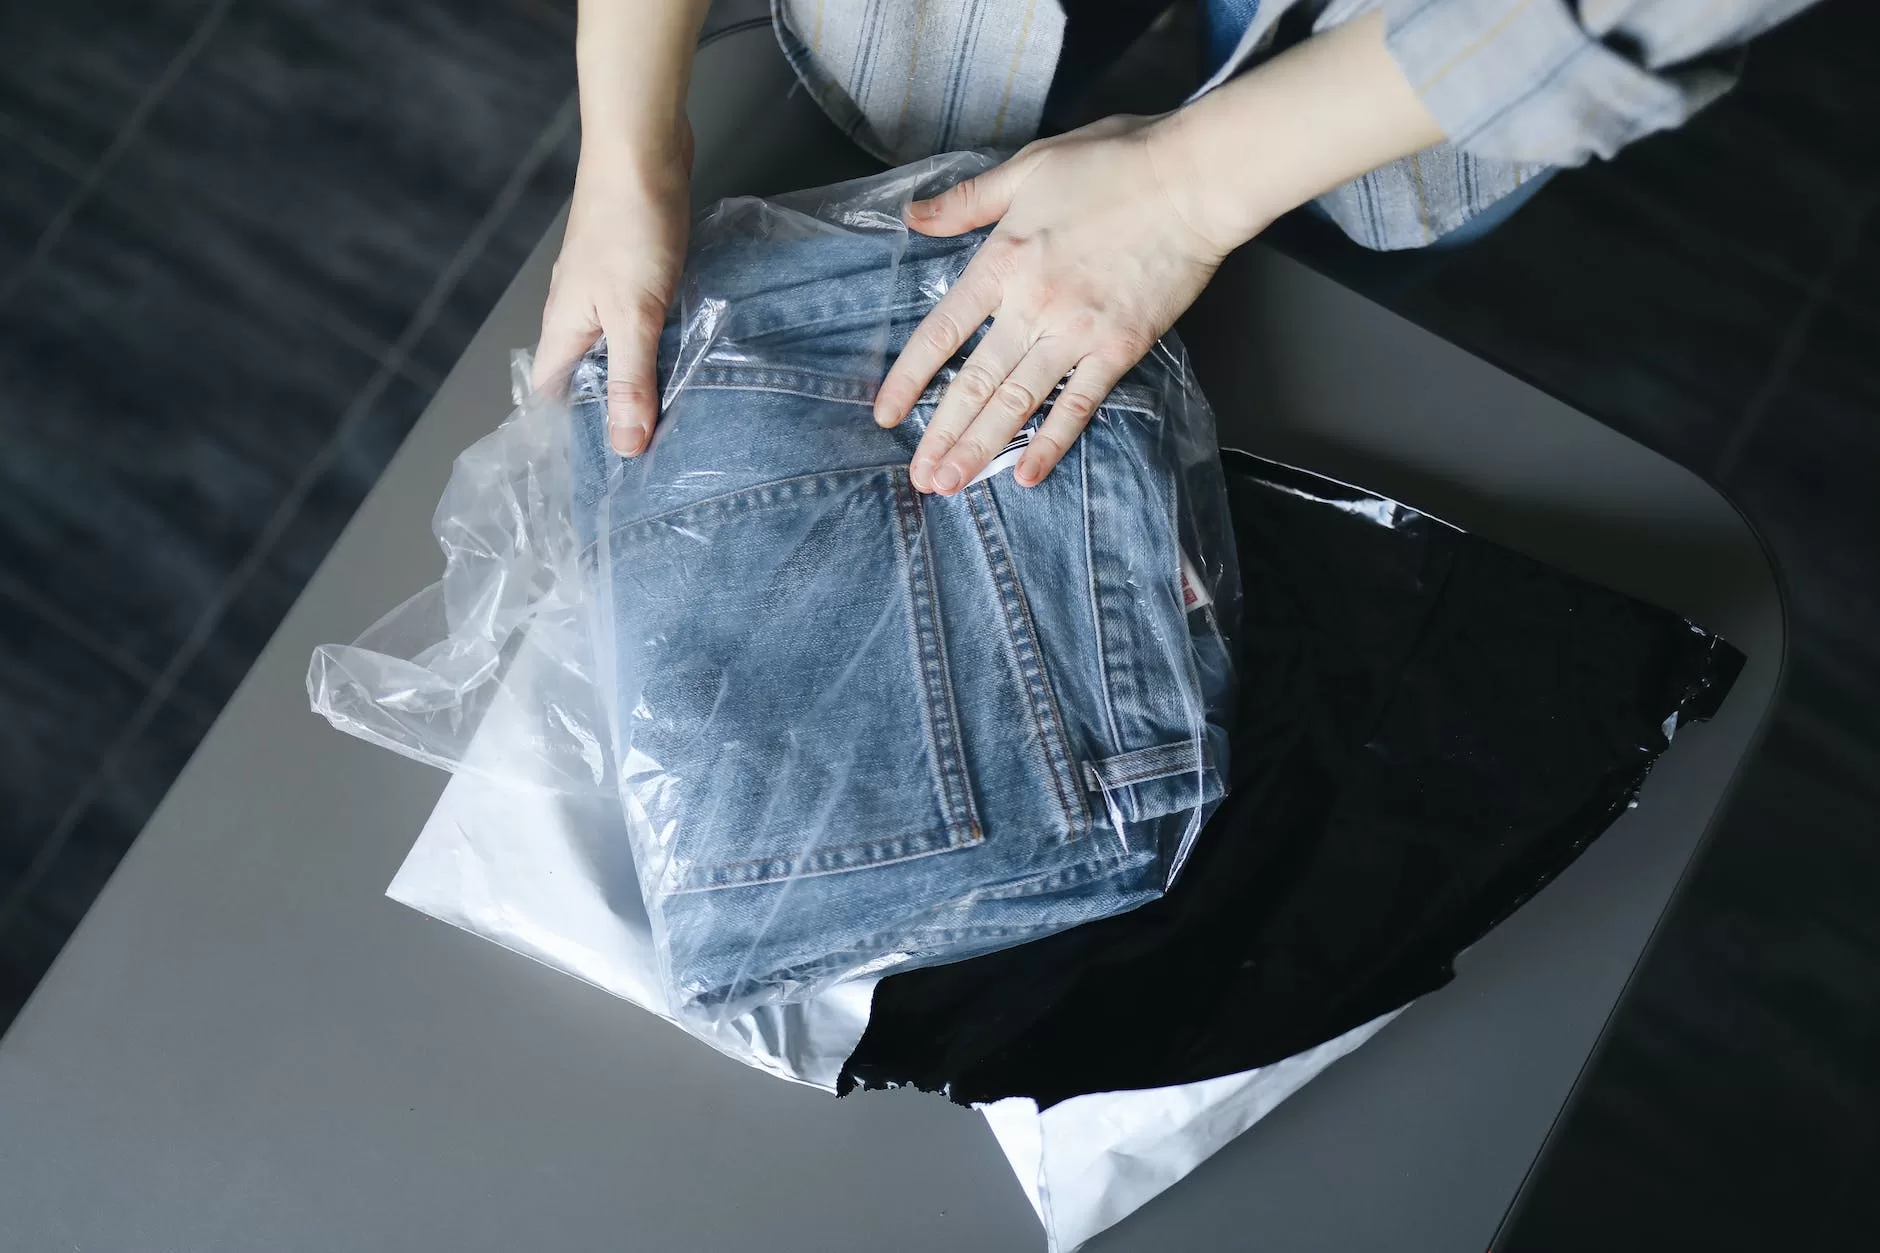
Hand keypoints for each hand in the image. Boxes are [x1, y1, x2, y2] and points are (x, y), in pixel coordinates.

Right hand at [532, 128, 691, 456]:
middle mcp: (576, 309)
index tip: (613, 455)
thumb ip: (633, 380)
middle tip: (659, 436)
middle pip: (587, 369)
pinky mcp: (633, 265)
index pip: (551, 389)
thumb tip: (626, 446)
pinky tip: (692, 344)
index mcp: (563, 326)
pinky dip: (662, 333)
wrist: (642, 149)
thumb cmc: (630, 227)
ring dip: (645, 366)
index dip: (576, 423)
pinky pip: (642, 314)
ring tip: (682, 400)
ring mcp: (604, 285)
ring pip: (618, 341)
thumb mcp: (635, 316)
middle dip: (616, 401)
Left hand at [873, 116, 1242, 493]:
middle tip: (920, 478)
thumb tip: (913, 217)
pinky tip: (1027, 475)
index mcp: (1002, 262)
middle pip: (974, 383)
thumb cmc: (1114, 163)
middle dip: (942, 435)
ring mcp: (1076, 332)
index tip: (886, 414)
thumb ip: (967, 201)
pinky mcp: (1119, 348)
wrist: (1192, 180)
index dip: (909, 378)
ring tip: (951, 485)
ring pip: (1017, 402)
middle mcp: (1031, 306)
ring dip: (980, 448)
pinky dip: (1051, 442)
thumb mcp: (1026, 168)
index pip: (941, 332)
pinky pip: (1078, 405)